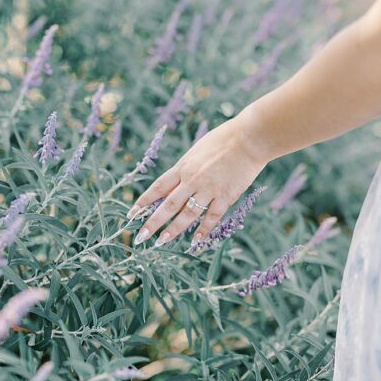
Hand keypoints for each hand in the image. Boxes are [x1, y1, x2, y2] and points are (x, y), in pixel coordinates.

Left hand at [126, 114, 270, 249]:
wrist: (249, 138)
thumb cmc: (224, 140)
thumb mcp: (196, 150)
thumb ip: (186, 167)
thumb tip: (175, 181)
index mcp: (183, 167)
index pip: (158, 187)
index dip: (144, 201)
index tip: (131, 213)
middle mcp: (192, 179)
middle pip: (168, 205)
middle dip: (153, 222)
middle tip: (140, 236)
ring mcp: (209, 189)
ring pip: (187, 214)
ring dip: (173, 230)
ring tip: (161, 242)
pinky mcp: (226, 196)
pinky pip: (212, 217)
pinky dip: (203, 230)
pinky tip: (195, 241)